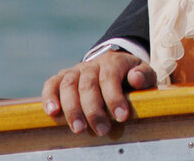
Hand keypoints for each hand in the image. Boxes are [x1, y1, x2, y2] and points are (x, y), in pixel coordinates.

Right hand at [42, 51, 156, 135]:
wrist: (113, 64)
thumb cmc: (129, 74)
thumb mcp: (144, 72)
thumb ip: (144, 75)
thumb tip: (136, 79)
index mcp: (113, 62)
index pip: (110, 77)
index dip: (114, 97)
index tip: (121, 117)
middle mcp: (92, 64)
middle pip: (88, 84)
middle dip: (94, 110)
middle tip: (102, 130)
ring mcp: (76, 70)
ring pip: (69, 85)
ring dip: (72, 109)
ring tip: (79, 129)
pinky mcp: (62, 77)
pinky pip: (52, 83)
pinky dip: (49, 97)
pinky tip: (52, 112)